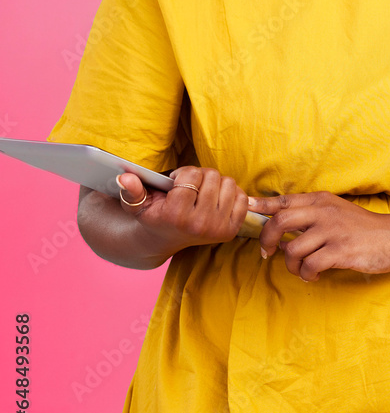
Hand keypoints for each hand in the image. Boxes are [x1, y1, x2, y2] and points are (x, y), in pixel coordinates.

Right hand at [116, 165, 249, 257]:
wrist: (165, 240)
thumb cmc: (153, 215)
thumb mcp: (136, 203)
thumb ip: (131, 189)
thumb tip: (124, 177)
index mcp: (176, 216)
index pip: (191, 175)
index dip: (184, 173)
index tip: (176, 183)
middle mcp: (199, 225)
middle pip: (212, 176)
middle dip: (200, 176)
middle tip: (190, 188)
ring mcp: (218, 229)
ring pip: (228, 183)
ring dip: (216, 183)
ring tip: (202, 194)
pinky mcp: (232, 231)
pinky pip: (243, 197)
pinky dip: (231, 193)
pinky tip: (216, 200)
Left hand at [252, 191, 389, 281]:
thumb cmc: (362, 228)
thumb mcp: (335, 213)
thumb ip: (309, 219)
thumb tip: (280, 238)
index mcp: (320, 201)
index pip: (284, 200)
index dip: (261, 205)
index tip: (246, 207)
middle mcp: (323, 212)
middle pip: (280, 221)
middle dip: (267, 240)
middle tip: (268, 253)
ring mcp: (332, 231)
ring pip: (293, 249)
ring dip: (291, 265)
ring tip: (302, 270)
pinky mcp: (341, 251)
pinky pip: (310, 265)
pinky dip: (307, 274)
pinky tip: (314, 276)